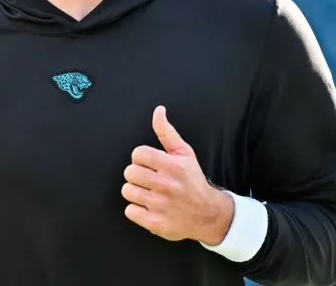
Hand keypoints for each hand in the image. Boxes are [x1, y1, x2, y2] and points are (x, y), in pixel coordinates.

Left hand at [122, 106, 233, 244]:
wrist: (207, 214)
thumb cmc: (192, 181)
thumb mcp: (184, 153)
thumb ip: (167, 132)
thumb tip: (158, 110)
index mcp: (172, 165)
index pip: (138, 154)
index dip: (141, 158)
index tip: (149, 164)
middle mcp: (167, 185)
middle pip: (129, 172)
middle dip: (136, 175)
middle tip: (147, 179)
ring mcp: (161, 205)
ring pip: (127, 191)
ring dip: (135, 192)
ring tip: (147, 193)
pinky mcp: (156, 223)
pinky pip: (130, 211)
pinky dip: (136, 210)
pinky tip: (148, 207)